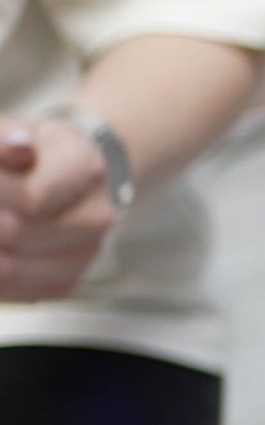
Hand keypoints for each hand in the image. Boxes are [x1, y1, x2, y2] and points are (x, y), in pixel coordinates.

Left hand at [0, 116, 115, 300]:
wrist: (65, 176)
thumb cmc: (30, 152)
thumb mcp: (13, 133)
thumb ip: (5, 142)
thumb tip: (15, 148)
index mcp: (86, 166)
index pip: (31, 196)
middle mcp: (96, 215)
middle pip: (15, 233)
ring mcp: (85, 254)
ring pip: (10, 269)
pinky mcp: (66, 283)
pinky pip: (14, 291)